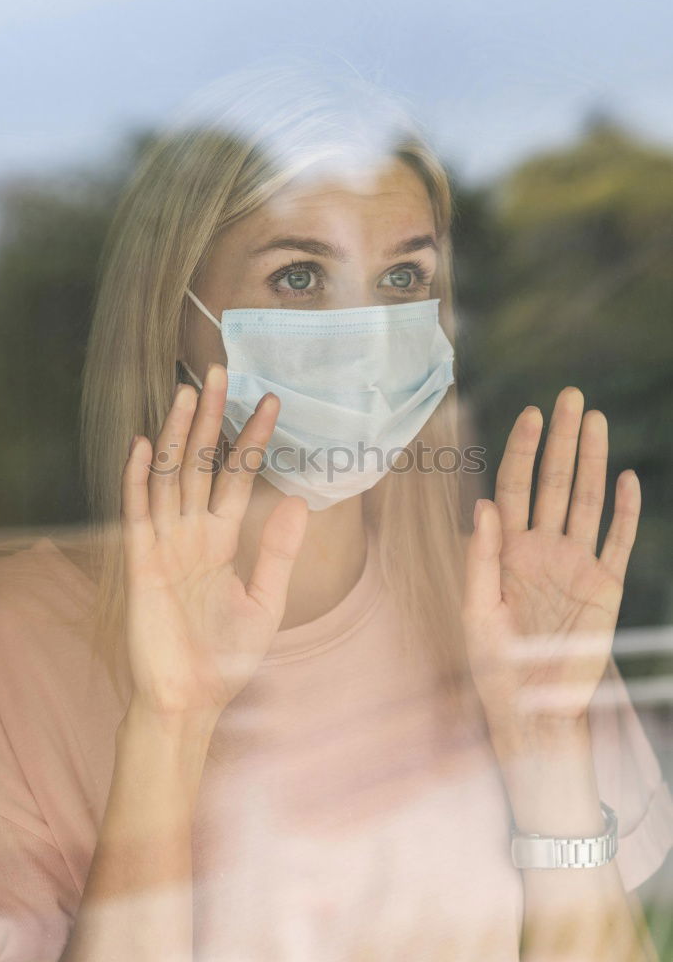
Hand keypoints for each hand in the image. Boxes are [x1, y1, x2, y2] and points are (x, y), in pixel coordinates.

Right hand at [120, 364, 307, 719]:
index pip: (237, 478)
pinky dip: (138, 478)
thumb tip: (302, 501)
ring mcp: (164, 545)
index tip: (271, 402)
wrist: (190, 701)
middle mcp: (191, 534)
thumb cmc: (225, 658)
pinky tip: (144, 443)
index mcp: (221, 541)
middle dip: (210, 419)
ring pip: (170, 478)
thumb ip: (279, 552)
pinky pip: (138, 513)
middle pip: (200, 465)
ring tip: (188, 393)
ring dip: (178, 435)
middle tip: (220, 372)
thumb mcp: (265, 602)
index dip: (251, 441)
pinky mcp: (140, 564)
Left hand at [461, 386, 640, 730]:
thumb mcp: (477, 610)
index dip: (521, 450)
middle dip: (560, 440)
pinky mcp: (606, 587)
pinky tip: (628, 478)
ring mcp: (577, 564)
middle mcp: (544, 548)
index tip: (530, 413)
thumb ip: (481, 557)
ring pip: (587, 502)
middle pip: (554, 482)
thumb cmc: (495, 663)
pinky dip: (626, 512)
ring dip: (592, 461)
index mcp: (508, 550)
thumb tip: (484, 504)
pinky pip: (619, 542)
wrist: (533, 708)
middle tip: (570, 397)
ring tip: (595, 421)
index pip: (514, 487)